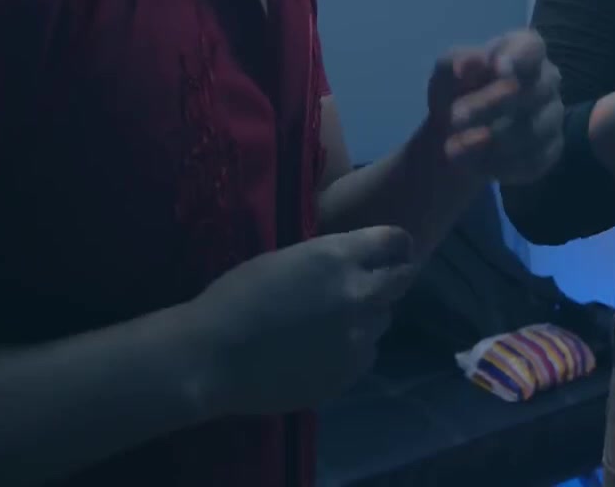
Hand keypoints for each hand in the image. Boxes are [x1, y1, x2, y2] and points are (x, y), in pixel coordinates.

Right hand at [184, 225, 419, 416]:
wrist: (213, 356)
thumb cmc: (236, 298)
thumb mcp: (287, 260)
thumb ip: (329, 261)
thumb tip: (353, 267)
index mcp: (338, 256)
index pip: (394, 241)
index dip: (395, 246)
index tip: (391, 252)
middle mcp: (358, 293)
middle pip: (401, 280)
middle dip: (390, 280)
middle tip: (370, 287)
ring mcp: (358, 336)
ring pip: (383, 321)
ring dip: (367, 318)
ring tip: (335, 325)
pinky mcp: (350, 372)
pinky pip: (367, 355)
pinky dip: (354, 351)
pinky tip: (324, 353)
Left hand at [432, 30, 563, 185]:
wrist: (457, 134)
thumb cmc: (455, 91)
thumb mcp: (445, 73)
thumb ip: (457, 63)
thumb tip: (472, 63)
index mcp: (525, 50)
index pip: (533, 48)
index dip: (520, 58)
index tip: (498, 70)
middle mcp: (547, 80)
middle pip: (531, 92)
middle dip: (489, 107)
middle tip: (454, 118)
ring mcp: (554, 116)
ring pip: (533, 131)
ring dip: (491, 142)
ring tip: (454, 149)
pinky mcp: (551, 150)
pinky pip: (534, 160)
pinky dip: (501, 166)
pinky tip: (475, 165)